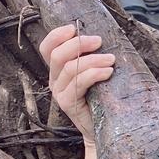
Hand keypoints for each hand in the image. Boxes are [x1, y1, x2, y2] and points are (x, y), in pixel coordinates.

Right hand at [39, 23, 114, 142]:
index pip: (47, 48)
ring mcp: (59, 93)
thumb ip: (91, 59)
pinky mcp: (68, 104)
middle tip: (99, 41)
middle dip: (78, 44)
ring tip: (111, 60)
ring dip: (92, 59)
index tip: (74, 28)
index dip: (57, 35)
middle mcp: (54, 80)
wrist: (103, 130)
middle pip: (57, 55)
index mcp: (57, 70)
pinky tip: (108, 72)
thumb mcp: (95, 75)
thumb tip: (103, 40)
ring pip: (69, 68)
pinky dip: (93, 74)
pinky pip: (78, 83)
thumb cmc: (102, 100)